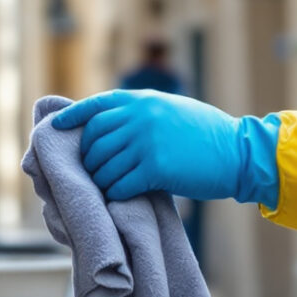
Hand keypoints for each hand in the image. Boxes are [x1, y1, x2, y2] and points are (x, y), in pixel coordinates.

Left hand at [51, 90, 274, 203]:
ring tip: (105, 188)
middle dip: (88, 158)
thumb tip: (110, 126)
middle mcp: (141, 116)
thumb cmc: (206, 134)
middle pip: (95, 139)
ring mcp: (147, 141)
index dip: (73, 117)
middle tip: (91, 172)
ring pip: (104, 165)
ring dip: (101, 181)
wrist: (239, 152)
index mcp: (143, 99)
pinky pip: (121, 184)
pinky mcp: (157, 167)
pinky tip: (120, 197)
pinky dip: (116, 194)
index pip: (96, 106)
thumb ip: (141, 113)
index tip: (57, 127)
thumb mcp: (171, 109)